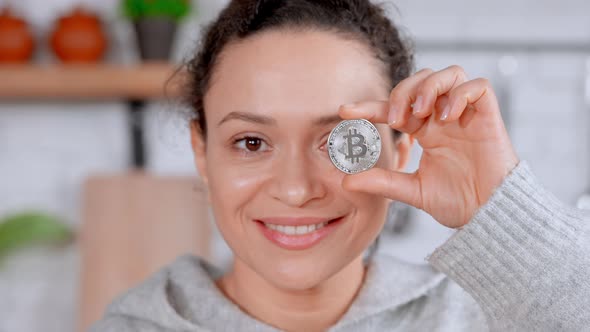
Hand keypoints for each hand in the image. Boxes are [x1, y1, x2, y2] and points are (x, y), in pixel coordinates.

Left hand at [339, 66, 518, 227]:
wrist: (490, 217)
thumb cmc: (458, 202)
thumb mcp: (413, 191)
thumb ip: (382, 182)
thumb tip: (346, 181)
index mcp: (425, 131)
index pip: (394, 108)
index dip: (369, 107)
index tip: (344, 112)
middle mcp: (444, 118)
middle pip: (421, 80)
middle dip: (403, 92)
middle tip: (397, 120)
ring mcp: (466, 115)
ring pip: (450, 74)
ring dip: (429, 87)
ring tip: (421, 114)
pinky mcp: (489, 118)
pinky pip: (479, 86)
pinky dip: (460, 94)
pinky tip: (447, 117)